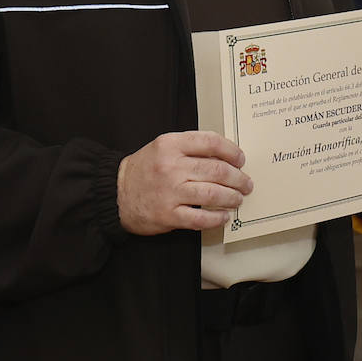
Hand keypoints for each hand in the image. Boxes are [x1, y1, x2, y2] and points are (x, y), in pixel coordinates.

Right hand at [117, 131, 251, 234]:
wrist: (115, 194)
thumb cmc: (144, 169)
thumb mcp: (162, 147)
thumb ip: (190, 148)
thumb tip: (226, 156)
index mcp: (170, 145)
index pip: (210, 142)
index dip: (231, 151)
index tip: (241, 159)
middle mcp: (171, 167)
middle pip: (217, 170)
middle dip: (238, 178)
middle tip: (246, 183)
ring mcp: (170, 192)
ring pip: (213, 194)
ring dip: (232, 197)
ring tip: (238, 199)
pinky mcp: (168, 215)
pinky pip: (201, 218)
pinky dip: (217, 218)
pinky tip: (223, 217)